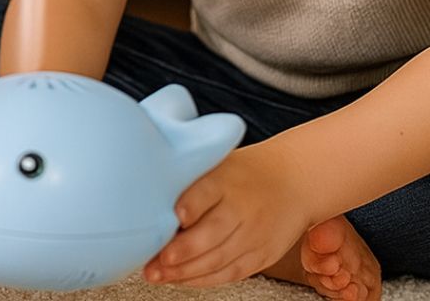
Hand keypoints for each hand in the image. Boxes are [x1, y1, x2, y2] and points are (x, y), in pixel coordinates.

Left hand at [143, 141, 312, 286]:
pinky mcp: (262, 255)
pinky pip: (232, 273)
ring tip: (157, 274)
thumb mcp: (218, 160)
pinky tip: (180, 279)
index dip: (191, 204)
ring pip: (219, 259)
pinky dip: (204, 279)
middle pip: (212, 233)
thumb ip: (188, 174)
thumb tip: (145, 186)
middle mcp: (243, 208)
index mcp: (227, 179)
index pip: (208, 191)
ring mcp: (255, 235)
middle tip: (154, 261)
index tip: (175, 215)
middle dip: (181, 251)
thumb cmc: (243, 171)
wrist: (293, 180)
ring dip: (186, 271)